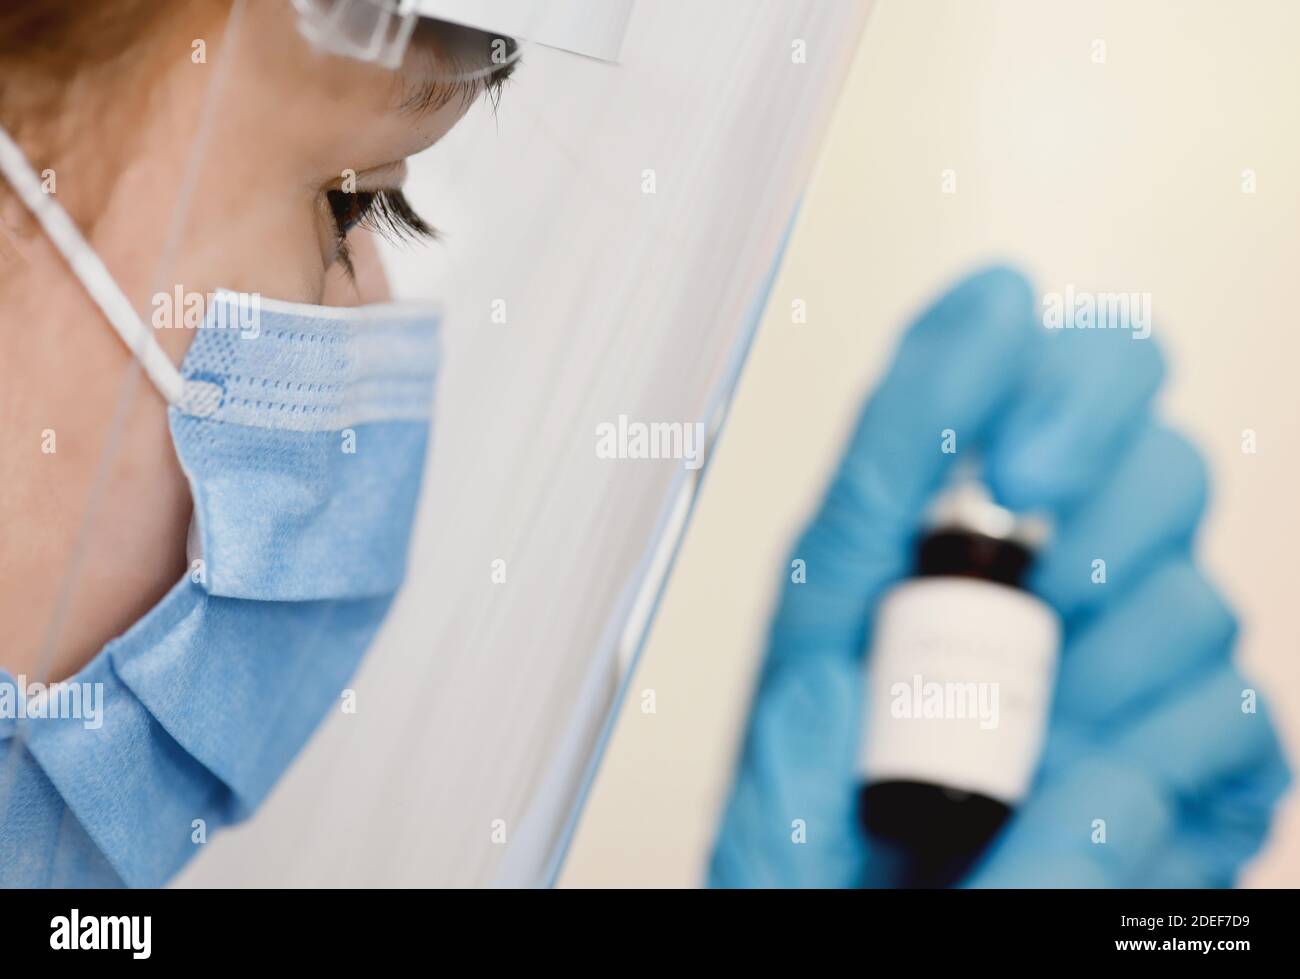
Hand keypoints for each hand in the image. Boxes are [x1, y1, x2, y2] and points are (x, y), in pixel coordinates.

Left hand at [709, 267, 1289, 886]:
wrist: (917, 950)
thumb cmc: (840, 891)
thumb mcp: (772, 850)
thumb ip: (782, 776)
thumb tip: (824, 680)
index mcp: (874, 593)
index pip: (919, 426)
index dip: (956, 347)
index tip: (993, 301)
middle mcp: (1001, 595)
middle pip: (1094, 409)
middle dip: (1079, 413)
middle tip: (1030, 490)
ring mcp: (1108, 654)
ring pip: (1175, 544)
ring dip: (1123, 616)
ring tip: (1047, 725)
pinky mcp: (1191, 741)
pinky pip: (1229, 696)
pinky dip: (1175, 734)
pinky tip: (1100, 786)